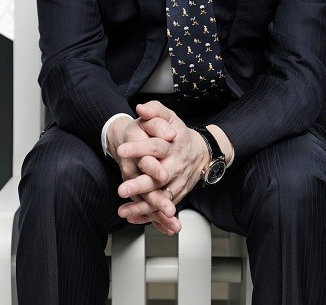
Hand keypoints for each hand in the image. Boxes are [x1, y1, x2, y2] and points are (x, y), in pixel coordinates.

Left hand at [115, 102, 208, 232]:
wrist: (202, 152)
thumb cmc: (180, 134)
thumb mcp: (170, 117)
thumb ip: (155, 110)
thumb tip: (141, 108)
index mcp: (172, 145)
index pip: (155, 146)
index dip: (139, 148)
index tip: (122, 150)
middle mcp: (175, 165)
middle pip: (158, 177)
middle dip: (140, 184)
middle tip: (122, 189)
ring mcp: (177, 181)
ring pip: (160, 196)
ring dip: (142, 205)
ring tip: (125, 210)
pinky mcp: (177, 194)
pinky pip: (163, 207)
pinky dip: (148, 215)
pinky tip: (133, 217)